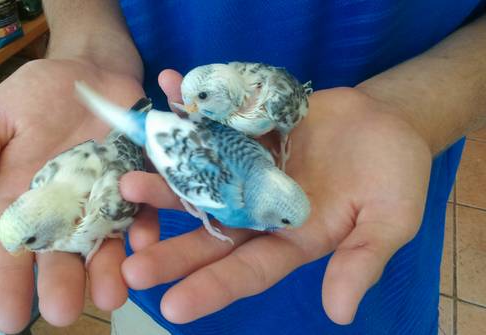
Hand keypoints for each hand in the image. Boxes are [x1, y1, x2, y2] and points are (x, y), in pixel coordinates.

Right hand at [0, 58, 143, 332]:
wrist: (89, 69)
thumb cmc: (36, 96)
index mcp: (24, 200)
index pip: (11, 248)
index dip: (8, 284)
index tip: (6, 320)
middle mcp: (66, 209)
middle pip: (62, 253)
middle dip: (63, 283)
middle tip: (63, 312)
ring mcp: (104, 198)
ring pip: (106, 241)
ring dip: (109, 268)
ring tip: (112, 294)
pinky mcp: (137, 180)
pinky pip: (143, 208)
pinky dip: (143, 225)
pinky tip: (143, 242)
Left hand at [120, 69, 432, 324]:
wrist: (385, 122)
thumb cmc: (393, 177)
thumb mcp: (389, 221)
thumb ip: (361, 260)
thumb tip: (341, 313)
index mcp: (290, 238)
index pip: (246, 271)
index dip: (212, 288)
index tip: (173, 308)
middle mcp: (258, 208)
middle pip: (209, 233)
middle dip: (170, 250)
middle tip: (131, 265)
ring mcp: (247, 167)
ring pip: (200, 180)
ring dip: (164, 181)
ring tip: (128, 184)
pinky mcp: (245, 130)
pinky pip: (213, 123)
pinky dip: (190, 109)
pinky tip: (167, 95)